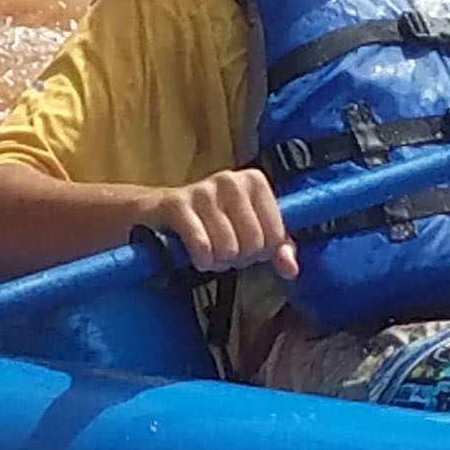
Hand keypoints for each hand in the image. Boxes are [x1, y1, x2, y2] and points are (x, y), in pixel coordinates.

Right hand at [146, 169, 298, 277]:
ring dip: (218, 261)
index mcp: (254, 181)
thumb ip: (279, 249)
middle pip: (253, 243)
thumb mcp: (251, 232)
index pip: (275, 236)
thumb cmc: (213, 222)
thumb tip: (291, 269)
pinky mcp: (177, 205)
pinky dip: (201, 259)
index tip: (246, 244)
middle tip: (224, 250)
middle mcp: (230, 180)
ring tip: (210, 252)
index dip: (261, 251)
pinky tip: (198, 255)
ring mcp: (203, 190)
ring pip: (228, 248)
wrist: (159, 212)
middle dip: (238, 257)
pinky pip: (202, 246)